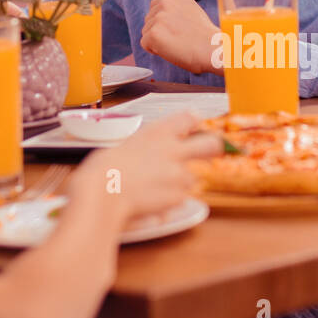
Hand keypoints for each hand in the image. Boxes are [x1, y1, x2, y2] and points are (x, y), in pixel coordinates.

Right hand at [67, 113, 221, 221]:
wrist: (103, 193)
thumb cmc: (104, 170)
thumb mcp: (126, 146)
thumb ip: (148, 146)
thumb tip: (153, 153)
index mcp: (157, 132)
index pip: (189, 117)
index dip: (193, 122)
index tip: (193, 126)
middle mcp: (173, 149)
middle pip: (210, 144)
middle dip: (213, 148)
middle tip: (210, 152)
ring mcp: (178, 174)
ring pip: (192, 177)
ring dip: (180, 183)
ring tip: (155, 187)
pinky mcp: (178, 196)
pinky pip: (180, 198)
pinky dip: (170, 200)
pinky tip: (151, 199)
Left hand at [140, 0, 220, 73]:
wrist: (211, 48)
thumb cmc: (204, 33)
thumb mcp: (192, 7)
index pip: (155, 7)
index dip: (165, 21)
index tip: (179, 27)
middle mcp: (165, 3)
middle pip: (149, 20)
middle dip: (160, 30)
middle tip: (179, 36)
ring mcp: (158, 18)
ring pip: (146, 32)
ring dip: (158, 40)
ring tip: (177, 42)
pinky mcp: (153, 34)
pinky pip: (145, 44)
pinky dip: (155, 50)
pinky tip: (171, 49)